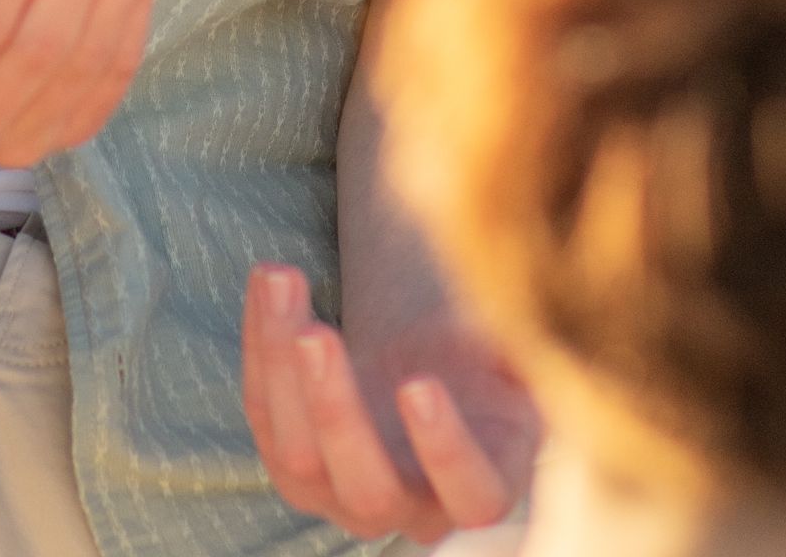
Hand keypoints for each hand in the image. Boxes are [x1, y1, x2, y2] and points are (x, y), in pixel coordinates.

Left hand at [243, 264, 537, 546]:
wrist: (426, 367)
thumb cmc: (484, 360)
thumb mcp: (515, 351)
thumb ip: (522, 339)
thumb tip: (527, 300)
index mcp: (481, 484)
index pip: (472, 496)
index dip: (446, 449)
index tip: (419, 384)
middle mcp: (410, 506)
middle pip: (368, 486)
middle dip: (338, 410)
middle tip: (318, 335)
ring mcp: (342, 493)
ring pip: (298, 456)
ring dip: (281, 365)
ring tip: (282, 278)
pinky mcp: (292, 461)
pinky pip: (263, 413)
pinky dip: (259, 343)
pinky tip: (268, 279)